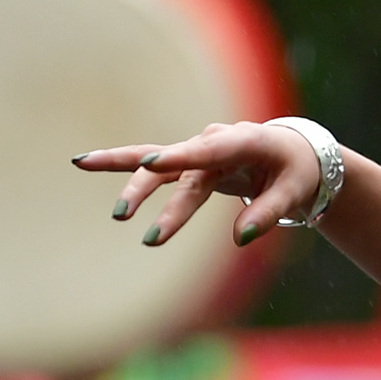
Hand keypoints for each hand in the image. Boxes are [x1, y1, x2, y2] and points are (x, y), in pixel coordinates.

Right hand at [72, 122, 320, 247]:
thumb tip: (240, 238)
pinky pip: (152, 163)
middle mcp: (217, 141)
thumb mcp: (294, 191)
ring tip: (98, 187)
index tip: (153, 165)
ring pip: (158, 163)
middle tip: (133, 220)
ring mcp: (199, 149)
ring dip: (131, 180)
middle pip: (182, 168)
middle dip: (156, 193)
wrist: (293, 153)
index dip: (182, 158)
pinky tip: (84, 163)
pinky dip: (122, 164)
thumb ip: (269, 213)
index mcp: (247, 141)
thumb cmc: (296, 171)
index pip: (212, 151)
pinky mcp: (188, 161)